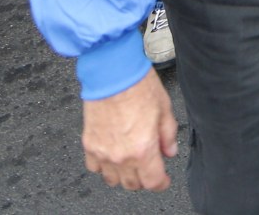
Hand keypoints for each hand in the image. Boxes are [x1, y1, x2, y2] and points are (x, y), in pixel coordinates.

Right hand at [82, 72, 179, 191]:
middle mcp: (121, 156)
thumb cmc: (139, 87)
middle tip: (150, 168)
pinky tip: (113, 156)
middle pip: (132, 184)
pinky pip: (95, 167)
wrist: (113, 74)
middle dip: (144, 179)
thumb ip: (168, 136)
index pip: (152, 181)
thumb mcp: (165, 110)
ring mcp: (102, 152)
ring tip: (132, 163)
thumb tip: (169, 151)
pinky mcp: (89, 144)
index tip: (164, 180)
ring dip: (124, 176)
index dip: (161, 183)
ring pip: (112, 180)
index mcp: (143, 149)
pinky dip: (104, 166)